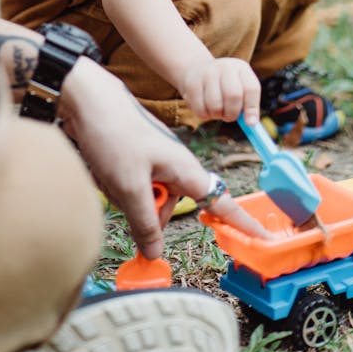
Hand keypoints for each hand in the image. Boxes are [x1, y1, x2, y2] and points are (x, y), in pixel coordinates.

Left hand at [59, 57, 235, 258]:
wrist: (87, 98)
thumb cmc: (114, 133)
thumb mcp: (129, 185)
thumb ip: (144, 222)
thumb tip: (154, 254)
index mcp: (184, 168)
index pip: (221, 200)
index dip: (242, 222)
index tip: (265, 238)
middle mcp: (174, 165)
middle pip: (169, 208)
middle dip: (145, 210)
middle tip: (124, 191)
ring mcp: (154, 160)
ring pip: (145, 199)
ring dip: (125, 196)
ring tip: (110, 172)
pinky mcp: (135, 158)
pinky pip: (129, 187)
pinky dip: (115, 185)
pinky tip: (102, 167)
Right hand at [180, 56, 260, 125]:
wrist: (198, 69)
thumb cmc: (225, 85)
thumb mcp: (240, 88)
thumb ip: (248, 105)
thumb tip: (251, 124)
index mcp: (241, 68)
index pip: (251, 88)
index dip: (252, 108)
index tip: (250, 123)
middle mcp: (225, 67)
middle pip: (233, 96)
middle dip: (232, 113)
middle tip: (229, 116)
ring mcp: (207, 73)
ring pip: (215, 105)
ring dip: (217, 115)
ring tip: (217, 110)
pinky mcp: (192, 83)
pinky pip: (200, 109)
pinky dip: (205, 115)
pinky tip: (205, 107)